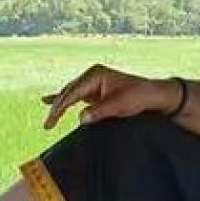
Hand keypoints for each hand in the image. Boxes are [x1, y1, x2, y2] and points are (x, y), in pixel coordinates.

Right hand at [42, 65, 181, 129]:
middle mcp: (91, 76)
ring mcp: (92, 82)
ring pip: (69, 95)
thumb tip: (80, 119)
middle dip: (56, 109)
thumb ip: (99, 111)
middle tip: (47, 126)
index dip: (59, 107)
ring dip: (59, 107)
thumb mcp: (120, 105)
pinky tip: (46, 100)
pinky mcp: (95, 91)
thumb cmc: (139, 97)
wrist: (153, 95)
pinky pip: (75, 96)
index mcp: (95, 74)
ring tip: (48, 121)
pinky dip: (63, 100)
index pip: (72, 92)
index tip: (51, 121)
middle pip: (68, 93)